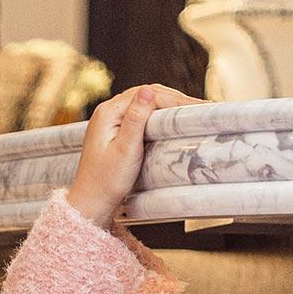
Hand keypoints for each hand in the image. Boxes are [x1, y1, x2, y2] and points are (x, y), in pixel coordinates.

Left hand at [64, 82, 197, 227]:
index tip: (198, 107)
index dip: (174, 99)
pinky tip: (171, 120)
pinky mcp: (113, 131)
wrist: (90, 203)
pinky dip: (157, 115)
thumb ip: (136, 119)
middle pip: (146, 95)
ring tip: (192, 110)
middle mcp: (107, 111)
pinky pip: (138, 115)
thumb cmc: (106, 182)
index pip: (147, 95)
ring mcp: (109, 121)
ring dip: (167, 105)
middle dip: (174, 99)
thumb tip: (148, 90)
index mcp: (108, 112)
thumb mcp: (125, 150)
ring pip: (143, 104)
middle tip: (201, 107)